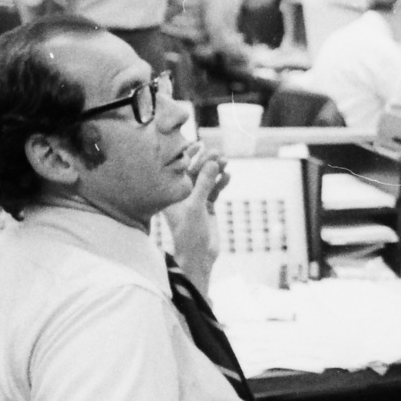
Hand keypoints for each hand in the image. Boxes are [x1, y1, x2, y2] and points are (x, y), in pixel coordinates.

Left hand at [165, 149, 228, 289]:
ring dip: (215, 171)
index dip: (188, 156)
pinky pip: (215, 190)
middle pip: (194, 172)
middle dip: (206, 162)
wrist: (199, 257)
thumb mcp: (195, 206)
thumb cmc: (189, 233)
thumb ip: (204, 183)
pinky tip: (228, 176)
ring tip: (226, 162)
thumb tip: (212, 162)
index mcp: (172, 194)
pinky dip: (221, 182)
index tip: (199, 144)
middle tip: (217, 152)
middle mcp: (182, 196)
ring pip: (206, 180)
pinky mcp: (208, 207)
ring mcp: (196, 201)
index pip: (179, 170)